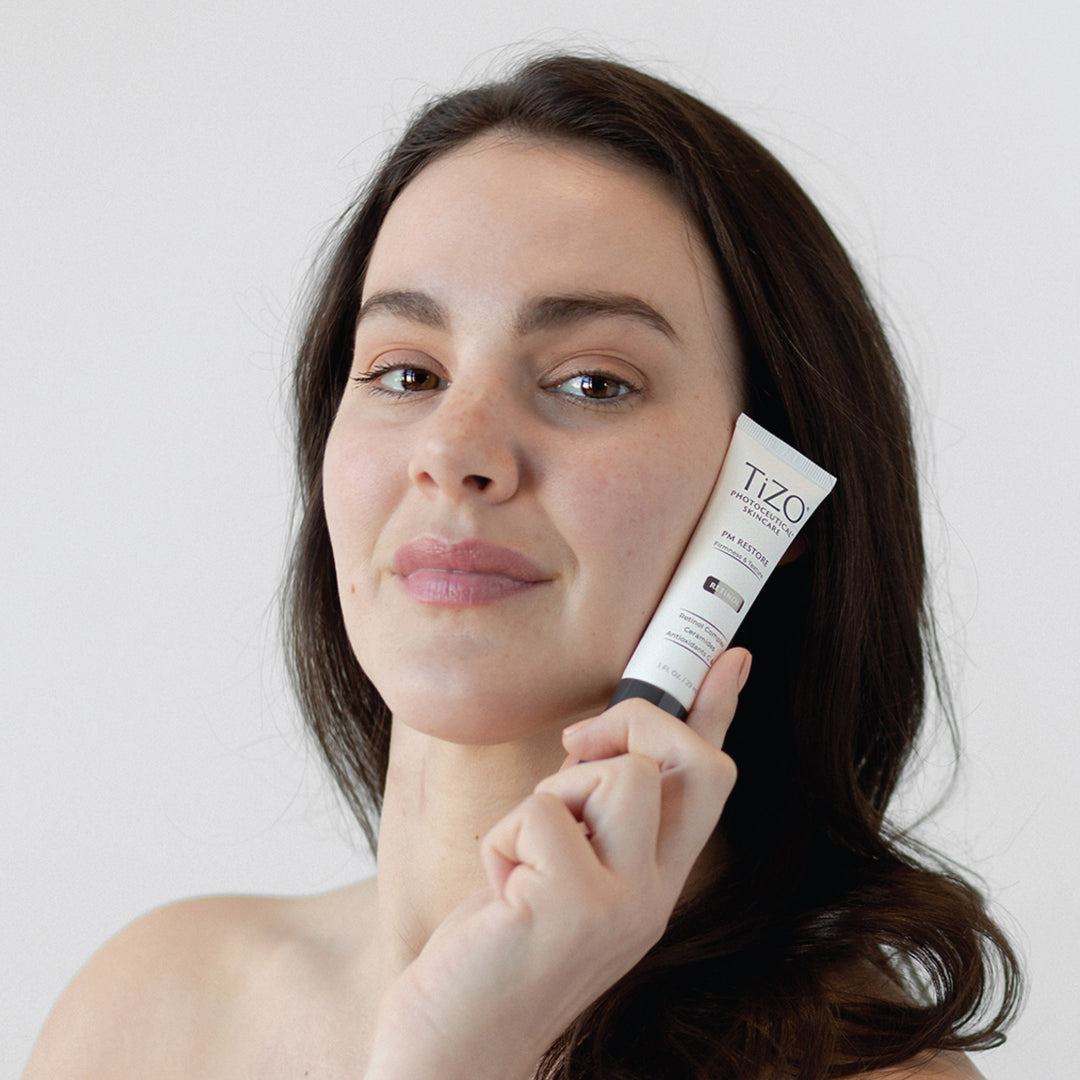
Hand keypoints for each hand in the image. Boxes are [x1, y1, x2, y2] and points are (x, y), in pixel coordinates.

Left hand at [364, 647, 750, 1079]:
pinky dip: (502, 839)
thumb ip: (585, 816)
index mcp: (651, 881)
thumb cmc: (494, 953)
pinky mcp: (573, 907)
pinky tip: (496, 893)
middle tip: (576, 742)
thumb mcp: (551, 873)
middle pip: (692, 763)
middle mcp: (653, 895)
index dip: (716, 712)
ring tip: (521, 858)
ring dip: (552, 794)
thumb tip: (591, 746)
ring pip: (615, 773)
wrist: (455, 1052)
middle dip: (637, 719)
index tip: (730, 657)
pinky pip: (540, 814)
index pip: (703, 784)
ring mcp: (622, 905)